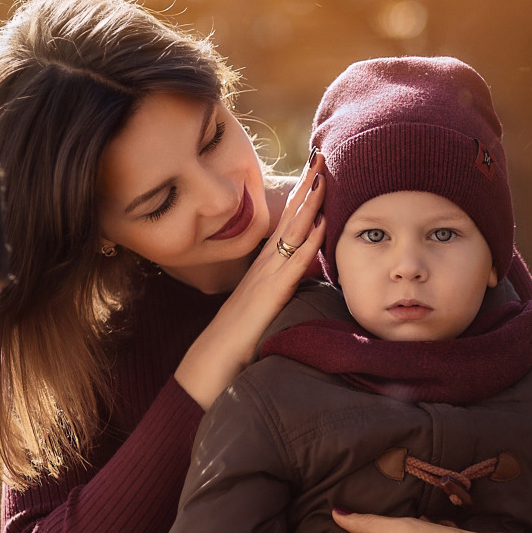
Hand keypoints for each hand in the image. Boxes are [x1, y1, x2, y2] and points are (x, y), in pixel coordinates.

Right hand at [175, 153, 327, 407]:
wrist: (206, 374)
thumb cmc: (235, 352)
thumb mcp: (262, 318)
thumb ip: (278, 301)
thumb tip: (297, 294)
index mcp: (262, 274)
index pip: (285, 230)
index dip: (300, 203)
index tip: (316, 176)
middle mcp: (261, 271)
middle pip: (287, 222)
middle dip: (305, 190)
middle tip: (322, 158)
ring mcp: (262, 282)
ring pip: (289, 236)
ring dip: (308, 205)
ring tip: (325, 176)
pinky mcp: (266, 300)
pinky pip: (291, 266)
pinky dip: (307, 243)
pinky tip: (321, 223)